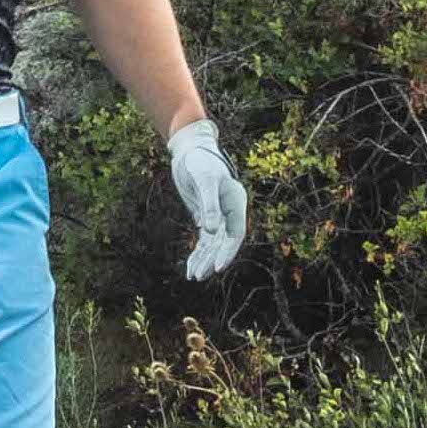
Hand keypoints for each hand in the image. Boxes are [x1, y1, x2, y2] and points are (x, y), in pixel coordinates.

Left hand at [169, 117, 246, 279]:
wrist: (190, 151)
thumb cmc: (199, 161)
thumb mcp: (203, 180)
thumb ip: (209, 204)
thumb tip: (210, 230)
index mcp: (235, 201)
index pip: (236, 232)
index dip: (228, 251)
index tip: (217, 267)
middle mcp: (230, 210)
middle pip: (224, 241)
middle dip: (212, 259)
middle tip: (199, 276)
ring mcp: (218, 214)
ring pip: (214, 243)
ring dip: (204, 259)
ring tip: (193, 276)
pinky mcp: (206, 216)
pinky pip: (205, 240)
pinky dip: (198, 253)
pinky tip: (190, 267)